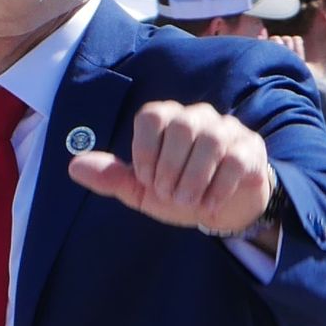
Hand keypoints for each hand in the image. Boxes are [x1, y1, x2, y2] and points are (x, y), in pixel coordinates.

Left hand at [70, 101, 272, 235]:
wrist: (223, 209)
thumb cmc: (180, 191)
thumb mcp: (143, 190)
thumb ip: (112, 177)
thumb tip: (74, 166)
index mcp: (169, 120)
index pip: (152, 116)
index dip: (145, 150)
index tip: (146, 180)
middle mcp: (199, 117)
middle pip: (182, 126)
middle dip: (169, 167)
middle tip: (167, 194)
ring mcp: (228, 130)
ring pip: (211, 140)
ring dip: (193, 178)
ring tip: (186, 201)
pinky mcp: (251, 151)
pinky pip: (235, 160)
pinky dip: (218, 187)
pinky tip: (207, 206)